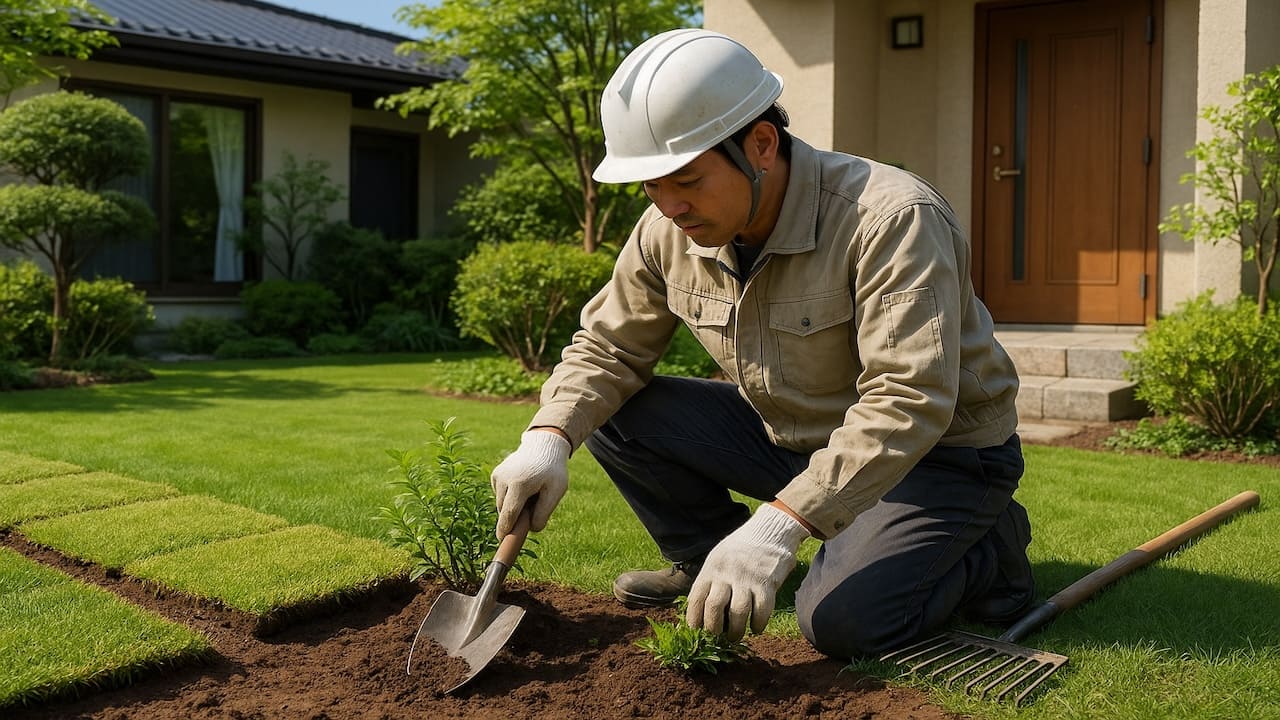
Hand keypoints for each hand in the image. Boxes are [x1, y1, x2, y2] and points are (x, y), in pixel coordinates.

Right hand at [490, 430, 570, 537]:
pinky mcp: (495, 474)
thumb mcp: (557, 490)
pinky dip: (510, 497)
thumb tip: (531, 529)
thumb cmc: (553, 470)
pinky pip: (500, 495)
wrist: (543, 446)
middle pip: (504, 511)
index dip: (506, 530)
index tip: (501, 542)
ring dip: (513, 506)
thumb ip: (544, 512)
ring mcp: (497, 476)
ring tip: (530, 493)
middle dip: (515, 518)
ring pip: (501, 504)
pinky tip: (522, 486)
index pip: (509, 514)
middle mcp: (504, 479)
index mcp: (519, 484)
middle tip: (532, 509)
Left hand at [686, 503, 809, 640]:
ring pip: (737, 613)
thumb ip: (709, 580)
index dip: (694, 618)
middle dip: (714, 629)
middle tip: (718, 636)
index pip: (696, 598)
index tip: (697, 631)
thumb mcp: (718, 558)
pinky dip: (758, 624)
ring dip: (736, 631)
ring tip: (735, 637)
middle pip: (714, 608)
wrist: (769, 531)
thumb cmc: (741, 549)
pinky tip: (756, 628)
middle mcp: (726, 574)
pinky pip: (761, 611)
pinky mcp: (767, 583)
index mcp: (711, 568)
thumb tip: (697, 608)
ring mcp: (747, 579)